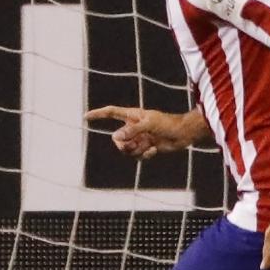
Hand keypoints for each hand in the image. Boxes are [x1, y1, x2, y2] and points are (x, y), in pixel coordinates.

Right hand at [85, 106, 201, 159]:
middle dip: (124, 144)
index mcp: (132, 116)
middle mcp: (133, 127)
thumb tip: (116, 138)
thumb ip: (132, 130)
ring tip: (149, 145)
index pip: (111, 113)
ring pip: (126, 149)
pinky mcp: (146, 147)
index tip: (86, 116)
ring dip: (136, 150)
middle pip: (116, 138)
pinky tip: (154, 149)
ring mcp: (139, 138)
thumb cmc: (168, 124)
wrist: (183, 134)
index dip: (98, 114)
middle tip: (135, 144)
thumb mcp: (149, 124)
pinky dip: (145, 154)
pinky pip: (137, 155)